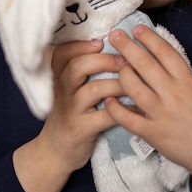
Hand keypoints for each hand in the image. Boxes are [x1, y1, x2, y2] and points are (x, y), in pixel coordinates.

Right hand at [13, 39, 123, 191]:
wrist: (55, 150)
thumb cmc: (70, 113)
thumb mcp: (68, 89)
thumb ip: (81, 70)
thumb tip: (112, 46)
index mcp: (58, 77)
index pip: (63, 53)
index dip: (82, 44)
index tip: (101, 41)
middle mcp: (61, 91)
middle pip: (78, 66)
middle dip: (104, 60)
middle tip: (124, 61)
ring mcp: (70, 110)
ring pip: (93, 89)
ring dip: (117, 84)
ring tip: (133, 83)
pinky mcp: (81, 129)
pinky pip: (105, 116)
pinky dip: (123, 109)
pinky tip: (135, 106)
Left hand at [104, 25, 191, 191]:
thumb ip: (191, 80)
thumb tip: (173, 69)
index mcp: (189, 82)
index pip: (165, 53)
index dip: (150, 38)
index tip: (137, 29)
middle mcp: (174, 95)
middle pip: (145, 64)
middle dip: (127, 47)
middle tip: (113, 36)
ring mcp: (162, 115)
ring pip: (134, 88)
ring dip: (122, 73)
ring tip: (114, 64)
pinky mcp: (154, 134)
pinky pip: (129, 120)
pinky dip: (116, 109)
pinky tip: (108, 100)